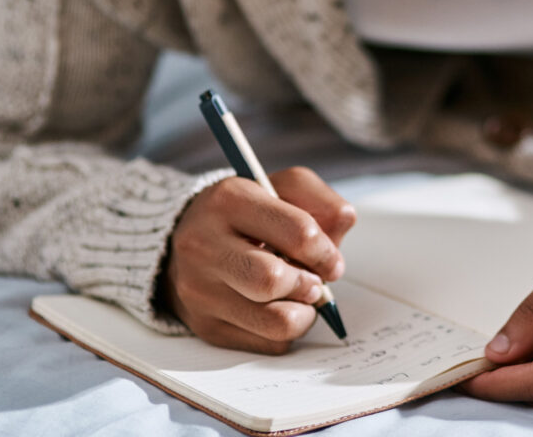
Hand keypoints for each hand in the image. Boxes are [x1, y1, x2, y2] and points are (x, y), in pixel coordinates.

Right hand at [158, 166, 356, 353]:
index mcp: (229, 200)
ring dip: (303, 313)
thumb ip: (319, 199)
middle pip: (274, 280)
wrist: (188, 240)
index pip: (298, 232)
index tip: (331, 260)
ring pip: (275, 322)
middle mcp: (204, 245)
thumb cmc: (246, 215)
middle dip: (310, 284)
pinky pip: (268, 344)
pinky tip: (278, 308)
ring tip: (300, 297)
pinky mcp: (206, 325)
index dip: (326, 252)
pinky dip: (286, 331)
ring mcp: (200, 290)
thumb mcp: (281, 188)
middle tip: (314, 281)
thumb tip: (344, 221)